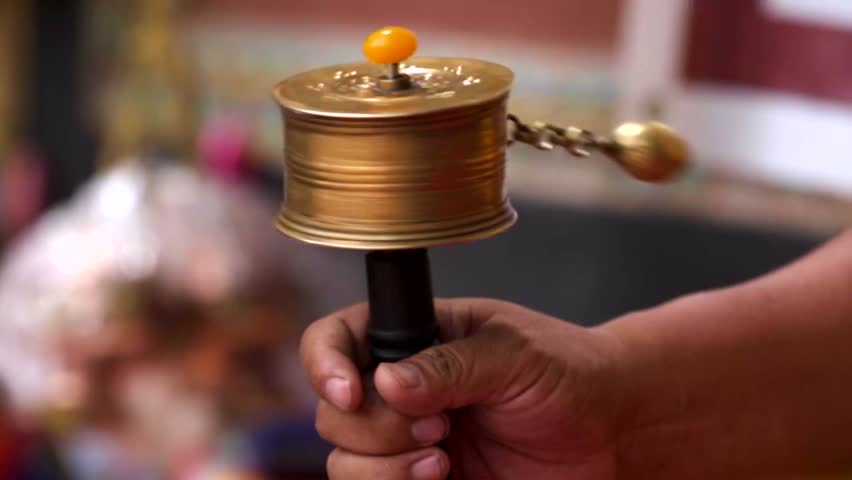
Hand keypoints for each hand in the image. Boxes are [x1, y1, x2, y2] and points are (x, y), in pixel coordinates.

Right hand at [299, 298, 627, 478]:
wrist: (612, 433)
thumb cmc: (568, 373)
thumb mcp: (514, 354)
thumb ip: (451, 365)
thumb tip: (387, 383)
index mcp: (414, 338)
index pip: (336, 339)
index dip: (326, 364)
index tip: (352, 392)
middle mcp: (400, 391)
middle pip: (333, 412)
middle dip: (377, 428)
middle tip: (439, 426)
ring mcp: (407, 442)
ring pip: (344, 463)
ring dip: (386, 469)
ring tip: (445, 460)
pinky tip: (446, 479)